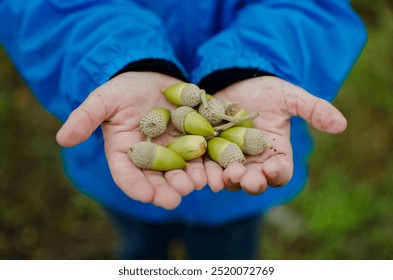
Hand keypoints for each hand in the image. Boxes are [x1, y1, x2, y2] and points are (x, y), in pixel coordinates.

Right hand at [56, 72, 206, 209]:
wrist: (151, 76)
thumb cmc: (123, 90)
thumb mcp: (103, 100)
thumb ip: (85, 118)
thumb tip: (62, 139)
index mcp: (126, 154)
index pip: (127, 175)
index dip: (135, 186)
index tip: (144, 195)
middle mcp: (151, 158)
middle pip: (158, 179)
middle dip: (166, 189)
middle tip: (175, 197)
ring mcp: (175, 151)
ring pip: (183, 171)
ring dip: (191, 179)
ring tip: (198, 183)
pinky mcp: (195, 141)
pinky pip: (204, 155)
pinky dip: (210, 162)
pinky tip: (217, 169)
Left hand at [204, 76, 346, 193]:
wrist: (233, 80)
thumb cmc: (265, 90)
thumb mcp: (289, 97)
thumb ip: (313, 109)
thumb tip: (342, 125)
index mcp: (275, 153)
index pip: (280, 172)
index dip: (278, 173)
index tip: (273, 168)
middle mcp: (253, 162)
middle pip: (254, 180)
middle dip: (250, 181)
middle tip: (245, 178)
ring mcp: (229, 159)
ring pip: (229, 178)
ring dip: (226, 181)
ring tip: (221, 179)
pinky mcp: (208, 152)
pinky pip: (206, 167)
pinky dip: (203, 172)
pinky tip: (200, 175)